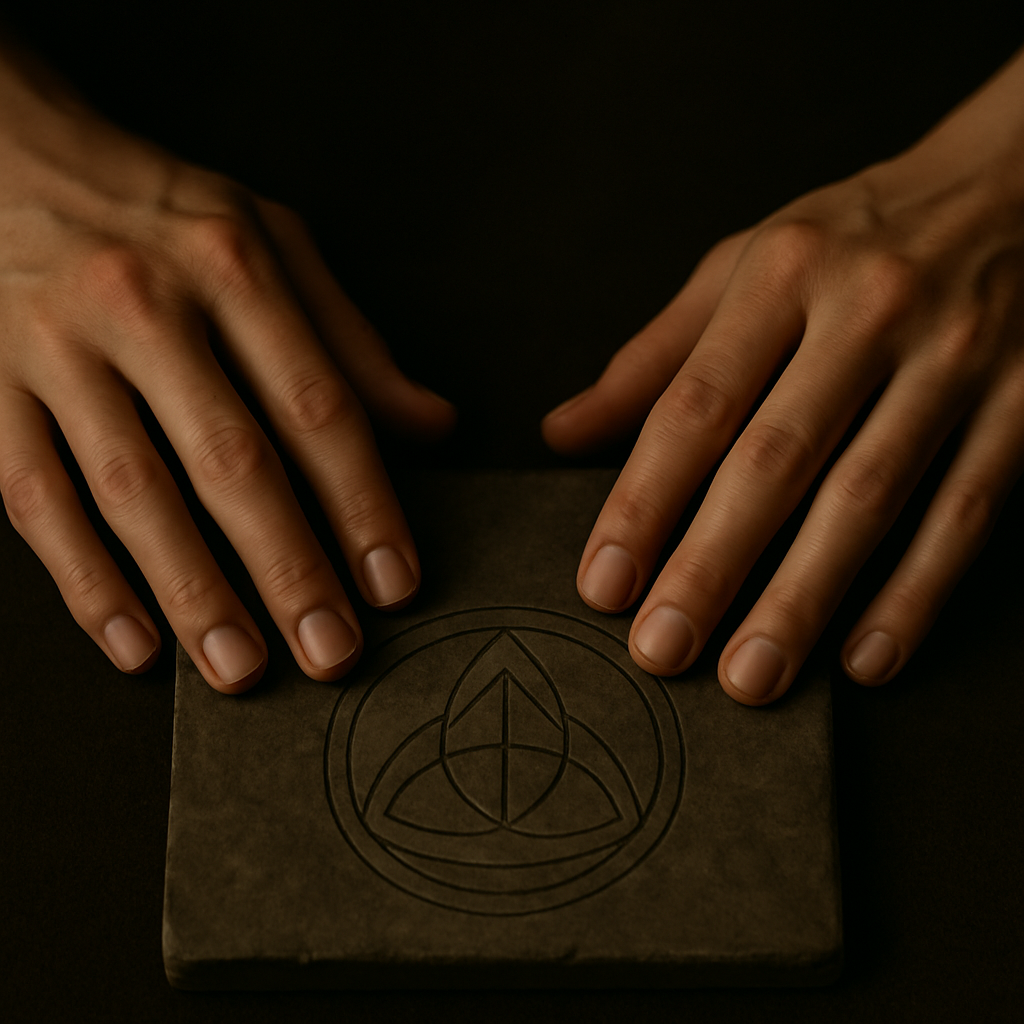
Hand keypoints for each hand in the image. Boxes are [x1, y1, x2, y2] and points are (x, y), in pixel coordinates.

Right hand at [0, 42, 454, 692]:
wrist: (12, 155)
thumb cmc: (164, 211)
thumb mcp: (275, 244)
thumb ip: (354, 341)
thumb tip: (435, 426)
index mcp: (233, 268)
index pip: (319, 406)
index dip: (362, 504)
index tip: (395, 582)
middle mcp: (144, 308)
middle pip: (230, 461)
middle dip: (288, 569)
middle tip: (331, 652)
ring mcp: (57, 350)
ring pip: (132, 492)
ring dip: (192, 593)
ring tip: (241, 668)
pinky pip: (35, 498)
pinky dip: (85, 581)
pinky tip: (135, 645)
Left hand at [543, 47, 1023, 703]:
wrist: (1017, 182)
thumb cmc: (853, 238)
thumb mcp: (744, 268)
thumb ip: (653, 358)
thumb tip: (562, 432)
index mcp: (781, 276)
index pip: (695, 404)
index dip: (644, 501)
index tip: (604, 581)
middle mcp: (867, 310)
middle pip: (775, 460)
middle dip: (711, 565)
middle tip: (660, 649)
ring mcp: (955, 356)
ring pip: (867, 497)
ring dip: (804, 598)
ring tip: (751, 676)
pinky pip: (965, 510)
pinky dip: (916, 591)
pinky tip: (865, 659)